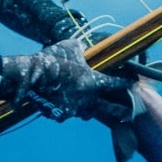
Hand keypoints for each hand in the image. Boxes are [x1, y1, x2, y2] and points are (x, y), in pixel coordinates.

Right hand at [0, 37, 134, 123]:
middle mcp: (87, 98)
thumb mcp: (68, 48)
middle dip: (122, 110)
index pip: (116, 84)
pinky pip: (69, 114)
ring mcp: (74, 109)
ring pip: (89, 113)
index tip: (132, 83)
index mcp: (93, 81)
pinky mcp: (60, 115)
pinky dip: (70, 109)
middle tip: (129, 111)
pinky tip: (66, 104)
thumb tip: (84, 47)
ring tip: (94, 107)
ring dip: (93, 110)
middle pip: (111, 109)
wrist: (29, 77)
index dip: (126, 83)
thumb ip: (80, 49)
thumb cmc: (51, 60)